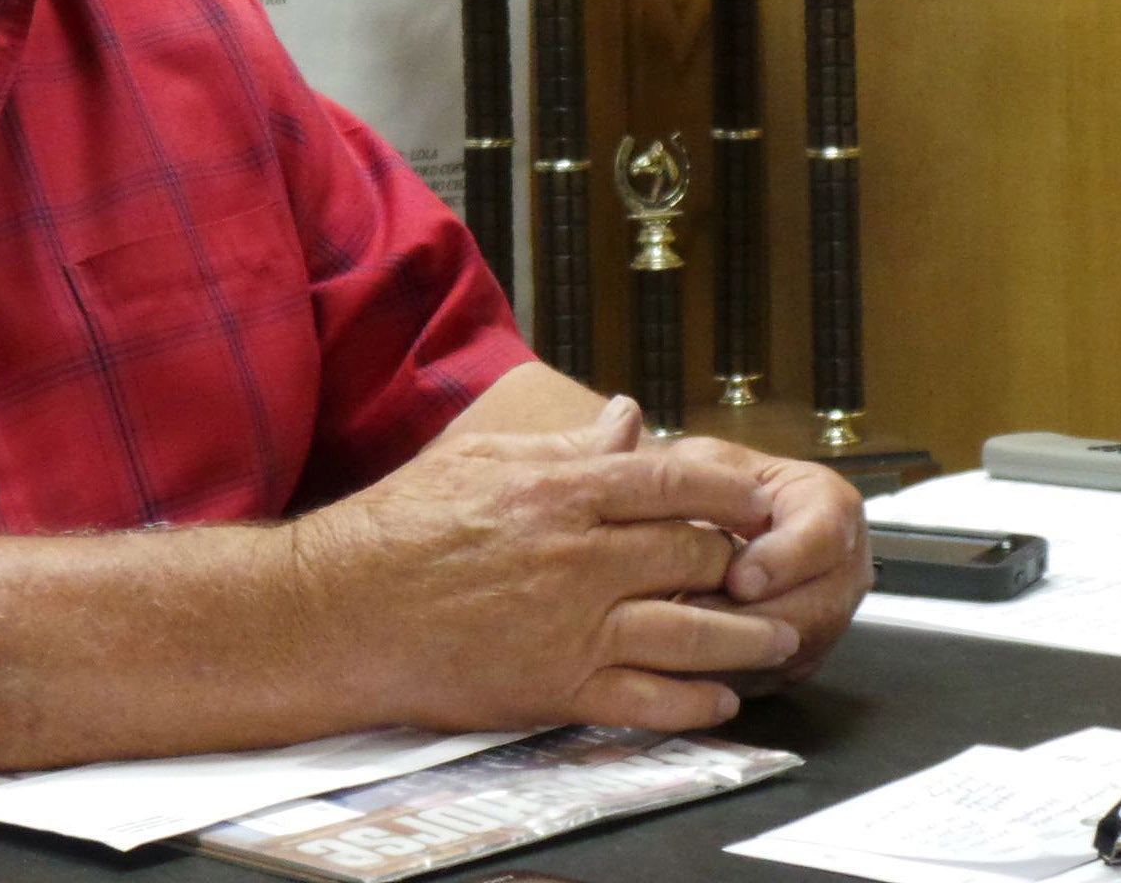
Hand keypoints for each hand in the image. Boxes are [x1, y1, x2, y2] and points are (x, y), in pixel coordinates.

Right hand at [290, 397, 800, 736]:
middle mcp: (578, 558)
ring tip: (778, 636)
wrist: (343, 609)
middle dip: (743, 564)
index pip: (672, 485)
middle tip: (770, 570)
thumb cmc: (398, 528)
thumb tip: (628, 419)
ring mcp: (573, 626)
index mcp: (559, 492)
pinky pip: (651, 699)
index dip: (728, 495)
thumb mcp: (480, 459)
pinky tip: (722, 699)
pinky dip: (697, 702)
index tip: (754, 504)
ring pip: (692, 631)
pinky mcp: (559, 687)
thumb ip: (564, 445)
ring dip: (747, 636)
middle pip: (694, 556)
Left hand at [664, 436, 871, 691]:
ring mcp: (828, 617)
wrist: (698, 520)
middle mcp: (843, 567)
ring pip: (794, 649)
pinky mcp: (799, 656)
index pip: (824, 537)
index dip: (783, 561)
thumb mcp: (700, 460)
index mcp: (829, 506)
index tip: (738, 579)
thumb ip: (693, 475)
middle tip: (694, 618)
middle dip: (753, 617)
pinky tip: (683, 662)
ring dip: (736, 649)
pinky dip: (727, 671)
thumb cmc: (703, 483)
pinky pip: (772, 675)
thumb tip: (669, 482)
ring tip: (680, 638)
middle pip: (817, 607)